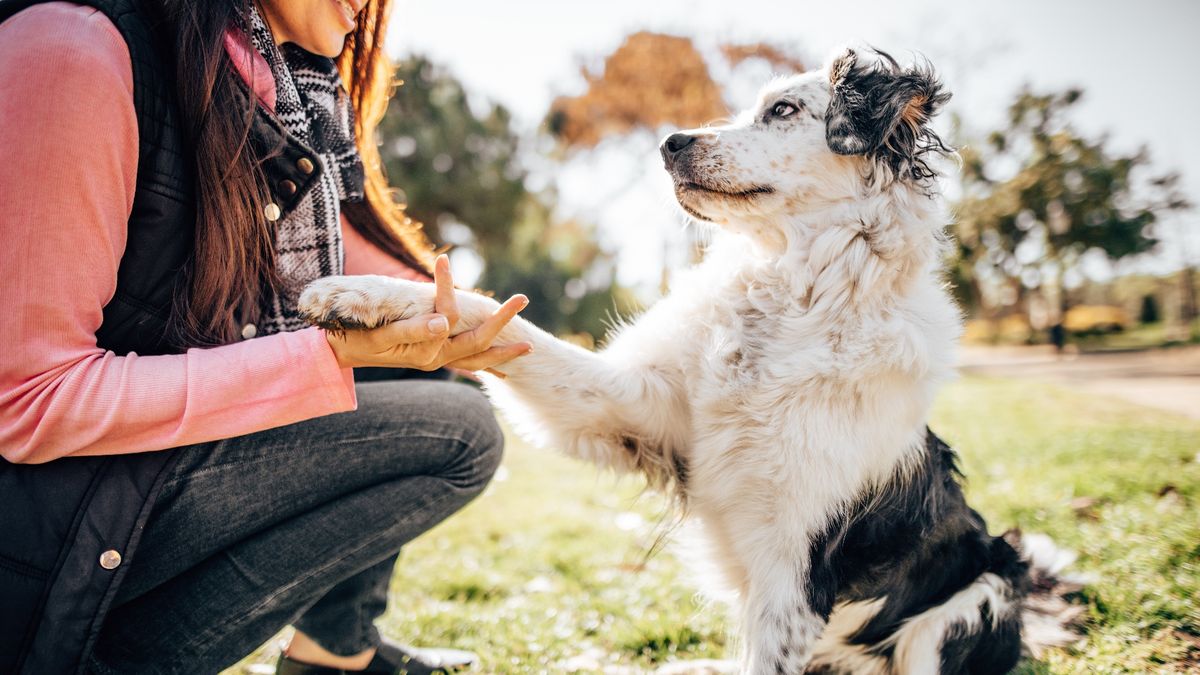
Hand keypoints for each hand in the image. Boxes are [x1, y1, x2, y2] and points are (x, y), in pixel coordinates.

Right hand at [323, 255, 532, 371]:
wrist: (338, 355)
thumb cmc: (354, 340)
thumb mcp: (380, 334)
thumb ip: (413, 329)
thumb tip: (445, 321)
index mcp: (424, 350)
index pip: (447, 314)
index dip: (447, 287)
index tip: (443, 260)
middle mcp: (435, 358)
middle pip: (477, 341)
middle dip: (501, 322)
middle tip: (523, 298)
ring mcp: (435, 361)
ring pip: (476, 358)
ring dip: (502, 351)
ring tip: (529, 346)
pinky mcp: (432, 358)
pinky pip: (465, 364)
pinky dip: (484, 362)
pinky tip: (499, 365)